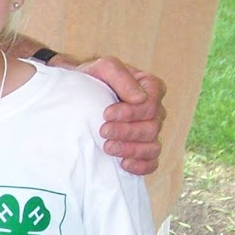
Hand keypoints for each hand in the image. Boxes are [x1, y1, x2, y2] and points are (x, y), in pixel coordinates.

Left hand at [79, 58, 165, 176]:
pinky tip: (123, 164)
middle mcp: (155, 112)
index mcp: (151, 89)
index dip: (130, 112)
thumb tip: (140, 98)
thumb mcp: (104, 68)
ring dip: (131, 149)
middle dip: (126, 131)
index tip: (106, 113)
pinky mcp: (142, 150)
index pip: (151, 103)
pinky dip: (141, 166)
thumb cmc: (94, 78)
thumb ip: (122, 78)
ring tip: (108, 148)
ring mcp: (150, 132)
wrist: (79, 95)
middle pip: (152, 127)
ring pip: (153, 146)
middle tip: (103, 131)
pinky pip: (152, 162)